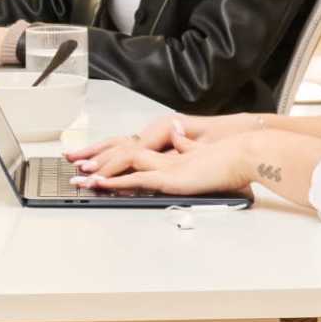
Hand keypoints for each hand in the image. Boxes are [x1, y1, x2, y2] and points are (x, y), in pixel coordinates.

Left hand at [66, 120, 258, 195]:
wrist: (248, 153)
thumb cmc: (232, 158)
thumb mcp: (202, 155)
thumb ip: (187, 149)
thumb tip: (177, 138)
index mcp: (169, 152)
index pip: (131, 149)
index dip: (109, 153)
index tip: (91, 160)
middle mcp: (164, 155)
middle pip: (120, 153)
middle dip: (95, 159)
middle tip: (72, 164)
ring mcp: (166, 164)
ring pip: (123, 162)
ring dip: (100, 171)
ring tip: (80, 179)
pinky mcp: (172, 176)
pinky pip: (137, 176)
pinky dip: (116, 179)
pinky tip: (100, 183)